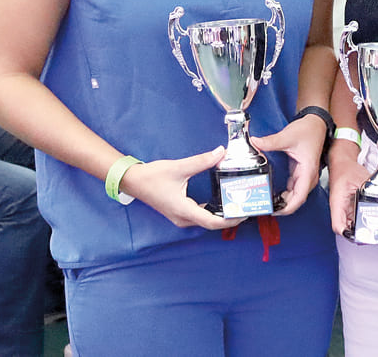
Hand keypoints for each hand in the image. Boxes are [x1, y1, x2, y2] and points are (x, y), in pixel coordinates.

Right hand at [120, 146, 240, 230]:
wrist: (133, 181)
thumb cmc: (152, 177)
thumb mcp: (179, 167)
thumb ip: (201, 161)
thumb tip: (220, 153)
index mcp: (184, 210)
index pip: (212, 222)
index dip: (230, 220)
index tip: (243, 213)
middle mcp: (183, 218)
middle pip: (211, 224)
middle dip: (229, 218)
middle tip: (245, 207)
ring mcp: (180, 218)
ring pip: (205, 221)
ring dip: (221, 216)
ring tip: (236, 205)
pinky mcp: (178, 213)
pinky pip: (199, 217)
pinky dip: (212, 212)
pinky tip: (219, 203)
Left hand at [251, 114, 327, 215]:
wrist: (316, 124)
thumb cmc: (308, 131)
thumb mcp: (287, 136)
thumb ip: (270, 141)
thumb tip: (255, 143)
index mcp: (308, 171)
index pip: (299, 197)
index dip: (287, 207)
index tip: (275, 210)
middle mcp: (308, 177)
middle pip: (296, 200)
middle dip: (283, 207)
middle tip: (266, 207)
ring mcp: (304, 176)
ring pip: (295, 196)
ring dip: (283, 201)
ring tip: (267, 203)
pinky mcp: (299, 173)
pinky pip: (292, 189)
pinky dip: (284, 194)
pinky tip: (273, 194)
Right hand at [326, 140, 367, 234]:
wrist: (342, 162)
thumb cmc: (346, 169)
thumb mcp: (361, 179)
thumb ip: (371, 190)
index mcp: (337, 203)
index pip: (338, 226)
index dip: (348, 234)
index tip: (360, 236)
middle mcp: (339, 208)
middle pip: (345, 229)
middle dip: (358, 235)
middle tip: (372, 235)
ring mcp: (344, 209)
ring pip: (350, 225)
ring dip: (361, 229)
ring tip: (375, 230)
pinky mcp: (349, 207)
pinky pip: (355, 219)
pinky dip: (363, 222)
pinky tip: (372, 221)